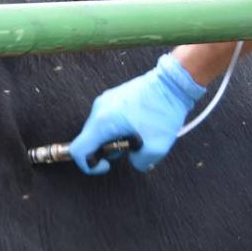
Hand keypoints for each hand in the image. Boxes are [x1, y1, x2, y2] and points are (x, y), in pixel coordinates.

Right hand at [70, 53, 205, 174]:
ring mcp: (104, 101)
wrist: (172, 84)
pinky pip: (106, 119)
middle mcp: (98, 110)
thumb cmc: (164, 111)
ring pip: (98, 130)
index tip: (108, 166)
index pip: (78, 151)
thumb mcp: (156, 147)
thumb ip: (139, 162)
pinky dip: (116, 129)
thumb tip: (134, 160)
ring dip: (113, 139)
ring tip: (136, 136)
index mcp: (103, 122)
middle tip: (129, 149)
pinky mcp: (112, 97)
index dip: (89, 166)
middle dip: (106, 151)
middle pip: (89, 141)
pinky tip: (136, 125)